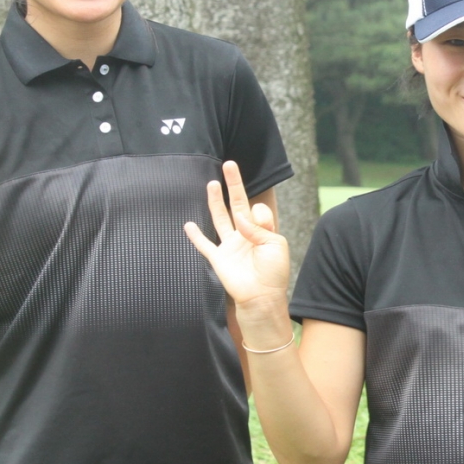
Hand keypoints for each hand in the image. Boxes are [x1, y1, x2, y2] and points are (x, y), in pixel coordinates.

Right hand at [184, 161, 289, 321]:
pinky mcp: (218, 259)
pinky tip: (188, 224)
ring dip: (215, 201)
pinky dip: (195, 235)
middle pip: (236, 205)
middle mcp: (244, 236)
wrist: (262, 298)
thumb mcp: (275, 245)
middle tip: (228, 165)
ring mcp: (229, 246)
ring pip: (219, 218)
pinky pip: (204, 244)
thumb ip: (259, 227)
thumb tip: (243, 214)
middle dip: (233, 185)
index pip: (256, 210)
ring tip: (211, 183)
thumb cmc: (273, 273)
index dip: (257, 211)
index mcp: (260, 232)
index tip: (257, 216)